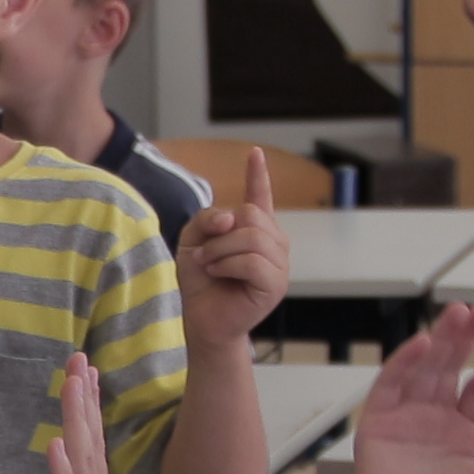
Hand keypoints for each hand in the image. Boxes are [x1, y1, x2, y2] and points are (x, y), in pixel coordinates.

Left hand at [40, 352, 148, 473]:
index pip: (92, 450)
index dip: (87, 411)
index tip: (83, 376)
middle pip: (91, 442)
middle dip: (84, 398)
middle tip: (80, 357)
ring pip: (84, 461)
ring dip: (77, 420)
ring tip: (73, 381)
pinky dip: (63, 472)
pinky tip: (55, 444)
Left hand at [174, 144, 286, 352]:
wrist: (201, 320)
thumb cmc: (200, 282)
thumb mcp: (193, 240)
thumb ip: (207, 219)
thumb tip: (233, 216)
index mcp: (254, 229)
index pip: (260, 197)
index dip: (258, 175)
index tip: (254, 153)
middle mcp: (273, 243)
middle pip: (251, 215)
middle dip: (220, 232)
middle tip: (203, 254)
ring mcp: (279, 264)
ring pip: (253, 237)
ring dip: (221, 250)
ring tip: (208, 265)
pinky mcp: (276, 284)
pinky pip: (253, 261)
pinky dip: (228, 265)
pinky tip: (217, 273)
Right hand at [346, 302, 473, 473]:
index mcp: (462, 439)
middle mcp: (433, 426)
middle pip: (451, 370)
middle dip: (465, 340)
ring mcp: (404, 423)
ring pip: (423, 370)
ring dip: (439, 341)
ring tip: (459, 314)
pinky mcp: (377, 427)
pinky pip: (389, 386)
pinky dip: (404, 363)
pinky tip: (425, 344)